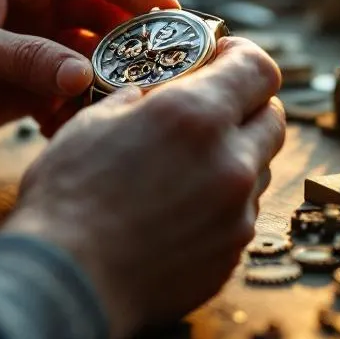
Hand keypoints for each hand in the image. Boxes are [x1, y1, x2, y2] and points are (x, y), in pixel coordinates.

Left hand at [0, 0, 176, 149]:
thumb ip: (22, 59)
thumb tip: (83, 74)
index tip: (175, 16)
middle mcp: (40, 0)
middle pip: (108, 13)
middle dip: (139, 41)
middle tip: (175, 68)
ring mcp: (39, 42)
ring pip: (98, 55)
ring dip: (116, 79)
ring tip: (138, 104)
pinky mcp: (32, 80)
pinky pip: (75, 91)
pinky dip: (85, 109)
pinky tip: (91, 128)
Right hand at [4, 38, 285, 337]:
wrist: (66, 282)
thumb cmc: (68, 199)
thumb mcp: (94, 122)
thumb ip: (139, 97)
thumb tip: (154, 89)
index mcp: (196, 116)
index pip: (259, 69)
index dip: (244, 56)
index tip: (224, 56)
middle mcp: (230, 162)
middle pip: (273, 119)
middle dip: (247, 105)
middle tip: (212, 106)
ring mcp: (236, 213)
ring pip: (258, 168)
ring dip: (234, 155)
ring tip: (185, 162)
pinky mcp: (231, 253)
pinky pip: (240, 213)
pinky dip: (220, 201)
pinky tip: (178, 206)